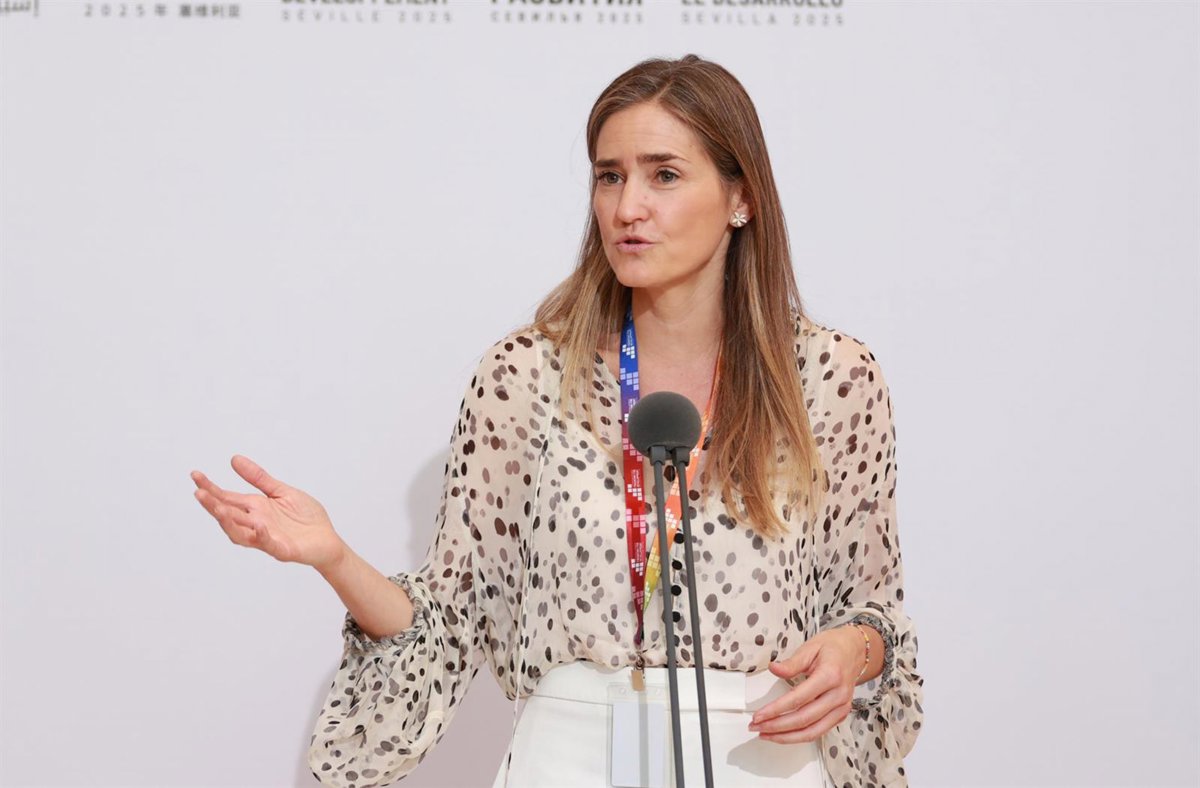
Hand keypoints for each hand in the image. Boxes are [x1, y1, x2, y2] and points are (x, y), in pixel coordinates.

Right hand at [190, 455, 345, 571]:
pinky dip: (263, 536)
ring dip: (228, 522)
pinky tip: (258, 525)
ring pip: (240, 533)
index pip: (227, 498)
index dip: (211, 488)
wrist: (328, 540)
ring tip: (217, 508)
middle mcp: (256, 524)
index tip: (195, 475)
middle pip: (228, 515)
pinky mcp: (283, 550)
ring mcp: (268, 538)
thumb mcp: (281, 492)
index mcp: (255, 508)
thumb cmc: (306, 518)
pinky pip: (270, 545)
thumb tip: (234, 459)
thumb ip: (259, 478)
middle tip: (199, 492)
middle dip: (212, 505)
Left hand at [746, 627, 863, 742]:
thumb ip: (791, 662)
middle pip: (804, 719)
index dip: (775, 710)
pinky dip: (800, 736)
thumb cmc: (833, 647)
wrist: (855, 651)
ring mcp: (841, 707)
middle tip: (756, 726)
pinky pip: (819, 731)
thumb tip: (774, 669)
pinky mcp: (841, 714)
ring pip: (812, 732)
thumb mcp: (810, 647)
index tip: (759, 715)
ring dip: (787, 737)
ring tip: (766, 734)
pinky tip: (784, 734)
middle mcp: (838, 695)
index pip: (798, 699)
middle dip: (777, 726)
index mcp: (830, 676)